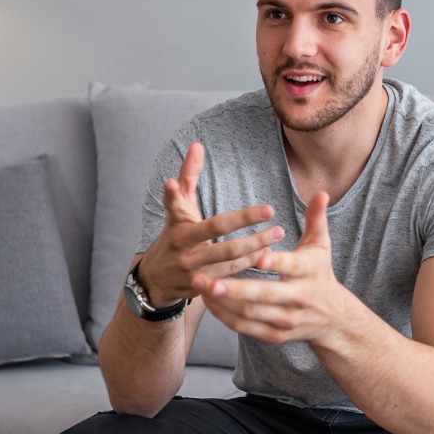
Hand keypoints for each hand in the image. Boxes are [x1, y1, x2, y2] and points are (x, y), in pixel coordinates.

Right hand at [135, 142, 284, 303]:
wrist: (155, 279)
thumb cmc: (173, 234)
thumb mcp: (178, 207)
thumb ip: (188, 176)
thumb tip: (197, 145)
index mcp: (181, 229)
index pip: (213, 223)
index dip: (235, 216)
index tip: (260, 207)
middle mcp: (186, 252)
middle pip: (225, 244)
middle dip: (254, 234)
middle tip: (277, 222)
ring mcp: (194, 272)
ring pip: (231, 262)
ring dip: (256, 249)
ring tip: (278, 235)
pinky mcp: (202, 289)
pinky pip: (230, 277)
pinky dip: (249, 266)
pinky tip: (267, 256)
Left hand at [194, 191, 356, 346]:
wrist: (331, 317)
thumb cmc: (319, 272)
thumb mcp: (321, 245)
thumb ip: (316, 218)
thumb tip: (321, 192)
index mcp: (309, 272)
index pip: (291, 266)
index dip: (275, 263)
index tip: (258, 256)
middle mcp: (299, 298)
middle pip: (265, 295)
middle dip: (235, 289)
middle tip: (208, 280)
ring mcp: (287, 319)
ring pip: (251, 313)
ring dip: (223, 302)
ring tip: (200, 286)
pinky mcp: (276, 335)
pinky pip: (247, 328)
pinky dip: (226, 317)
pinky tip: (208, 302)